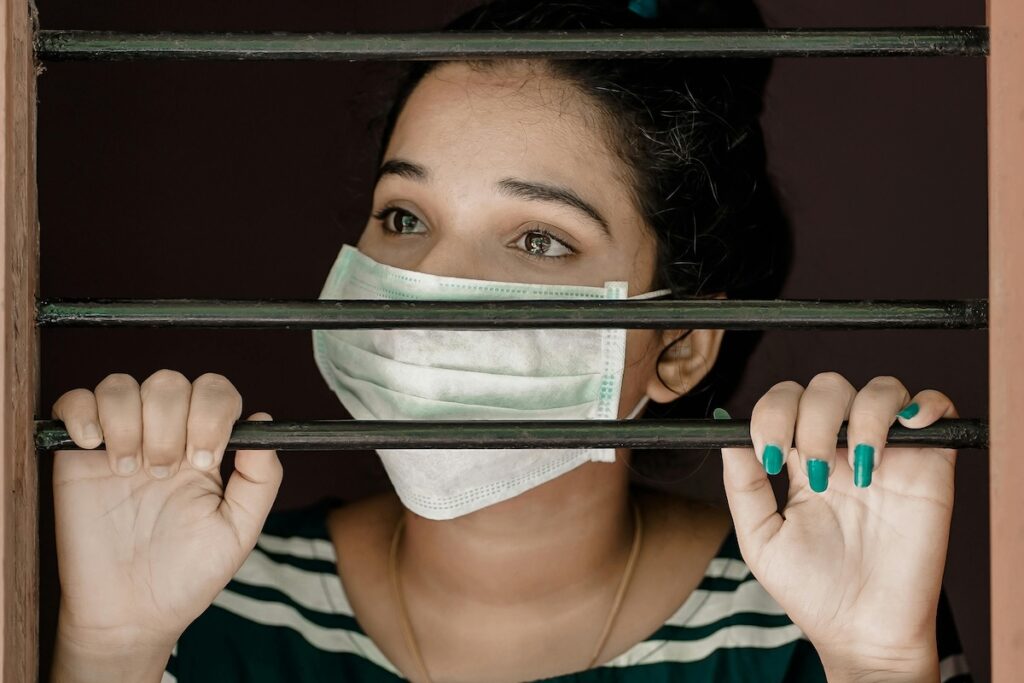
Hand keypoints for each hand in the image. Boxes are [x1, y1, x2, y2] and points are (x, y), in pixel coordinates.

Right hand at [51, 370, 282, 653]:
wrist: (131, 613)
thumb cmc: (188, 574)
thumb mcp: (239, 530)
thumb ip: (260, 477)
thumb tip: (265, 420)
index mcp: (206, 446)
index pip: (215, 392)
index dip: (212, 412)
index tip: (205, 459)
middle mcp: (165, 435)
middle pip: (170, 383)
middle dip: (170, 423)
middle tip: (163, 474)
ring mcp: (120, 441)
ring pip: (122, 385)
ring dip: (128, 422)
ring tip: (130, 471)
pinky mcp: (77, 455)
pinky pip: (74, 401)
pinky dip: (83, 411)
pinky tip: (94, 446)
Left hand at [719, 372, 954, 679]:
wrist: (862, 632)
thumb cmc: (811, 590)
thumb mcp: (761, 539)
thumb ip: (742, 486)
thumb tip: (726, 435)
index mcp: (801, 459)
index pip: (785, 403)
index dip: (772, 413)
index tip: (767, 454)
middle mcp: (843, 449)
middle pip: (827, 387)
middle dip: (813, 418)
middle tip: (814, 473)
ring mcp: (888, 454)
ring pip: (879, 389)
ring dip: (863, 417)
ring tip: (860, 471)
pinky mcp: (930, 466)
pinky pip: (935, 408)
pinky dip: (924, 404)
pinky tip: (907, 429)